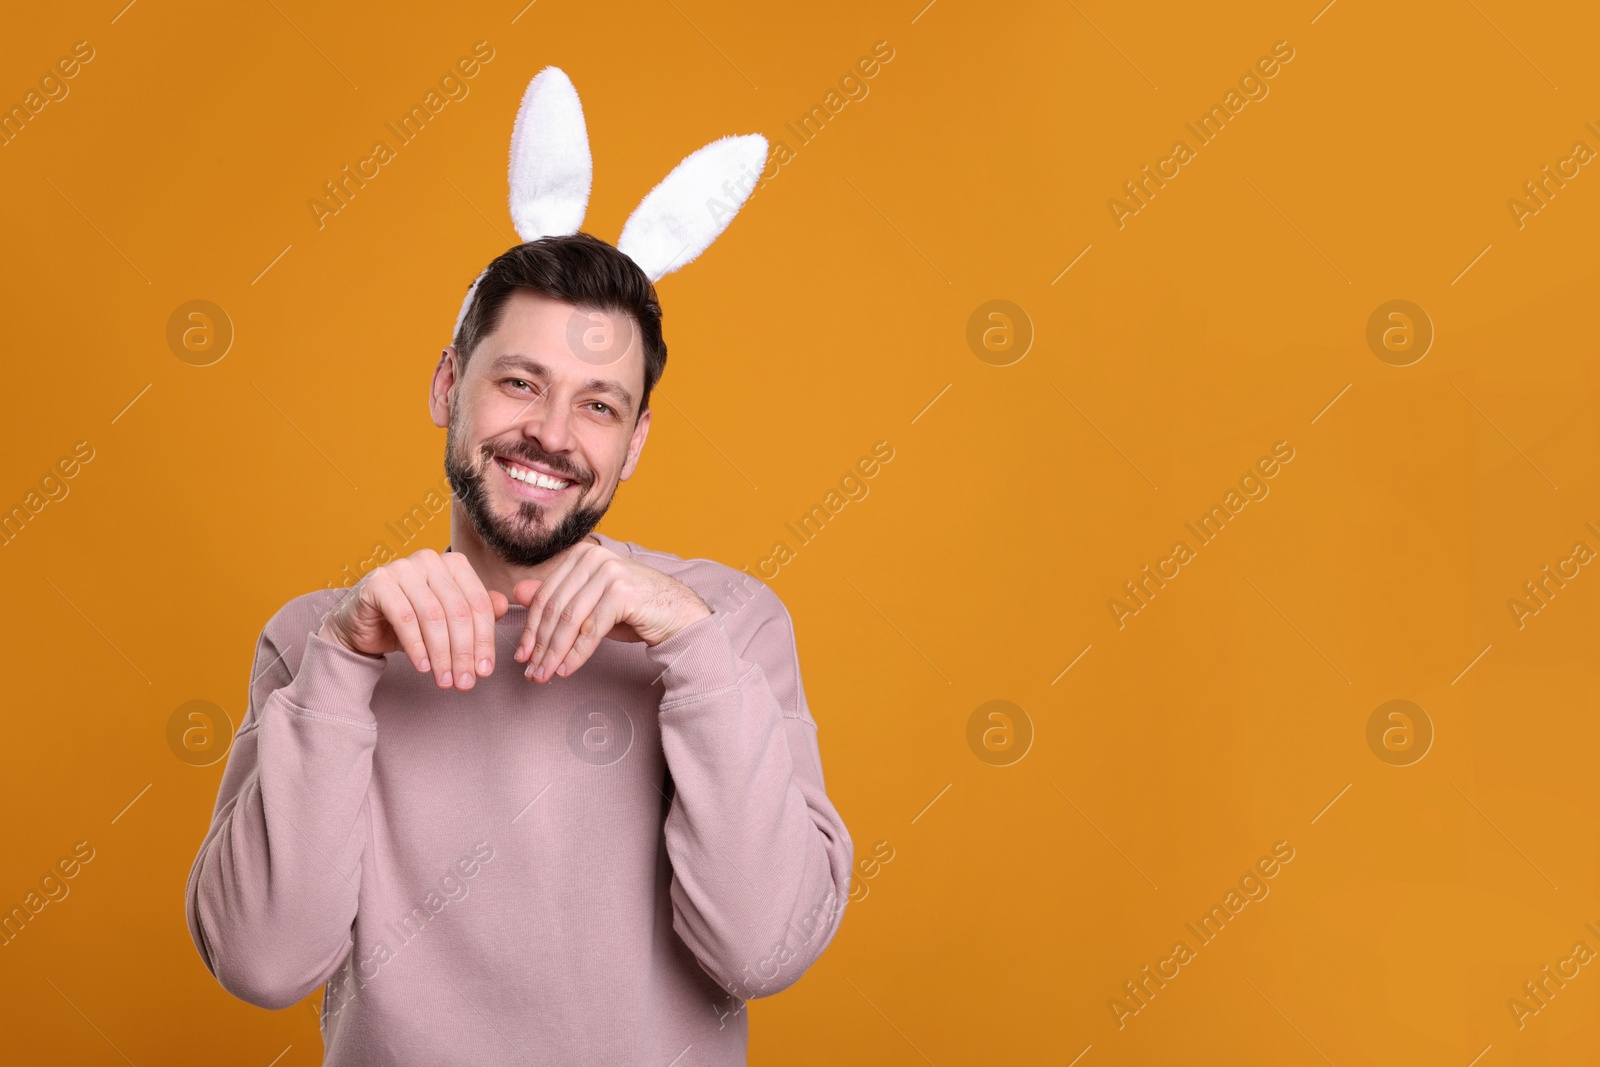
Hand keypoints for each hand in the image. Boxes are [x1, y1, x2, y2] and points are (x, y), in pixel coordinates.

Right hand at [317, 547, 509, 689]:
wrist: (361, 626)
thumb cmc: (409, 623)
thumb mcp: (447, 622)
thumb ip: (474, 613)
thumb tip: (504, 607)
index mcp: (453, 564)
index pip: (478, 604)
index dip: (485, 641)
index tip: (485, 671)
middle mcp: (430, 559)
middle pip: (458, 611)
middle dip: (464, 652)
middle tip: (465, 682)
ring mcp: (402, 567)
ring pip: (433, 616)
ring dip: (442, 654)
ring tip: (445, 681)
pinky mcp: (379, 582)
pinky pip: (405, 619)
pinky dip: (417, 647)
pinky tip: (424, 668)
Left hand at [512, 541, 711, 682]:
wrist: (679, 615)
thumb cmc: (635, 610)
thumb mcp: (590, 604)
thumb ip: (558, 597)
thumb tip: (518, 593)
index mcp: (582, 555)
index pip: (545, 595)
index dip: (531, 629)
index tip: (522, 656)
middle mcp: (594, 558)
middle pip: (555, 608)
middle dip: (540, 645)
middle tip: (531, 671)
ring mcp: (609, 573)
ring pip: (569, 620)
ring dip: (554, 653)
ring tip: (545, 675)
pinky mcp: (622, 592)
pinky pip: (591, 630)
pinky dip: (576, 654)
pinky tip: (567, 670)